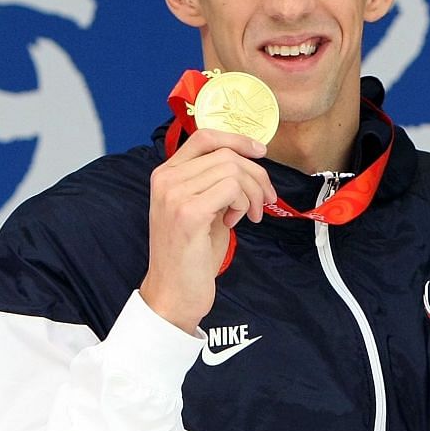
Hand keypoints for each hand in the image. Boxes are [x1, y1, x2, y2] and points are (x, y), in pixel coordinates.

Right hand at [139, 130, 273, 333]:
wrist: (174, 293)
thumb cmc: (190, 256)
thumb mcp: (202, 210)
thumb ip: (215, 184)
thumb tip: (247, 165)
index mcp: (165, 174)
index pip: (204, 137)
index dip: (237, 139)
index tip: (260, 153)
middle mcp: (166, 179)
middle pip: (226, 154)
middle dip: (256, 176)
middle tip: (263, 202)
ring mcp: (175, 194)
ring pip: (233, 169)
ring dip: (252, 192)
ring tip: (248, 216)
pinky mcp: (189, 212)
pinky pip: (232, 188)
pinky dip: (243, 203)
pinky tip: (235, 223)